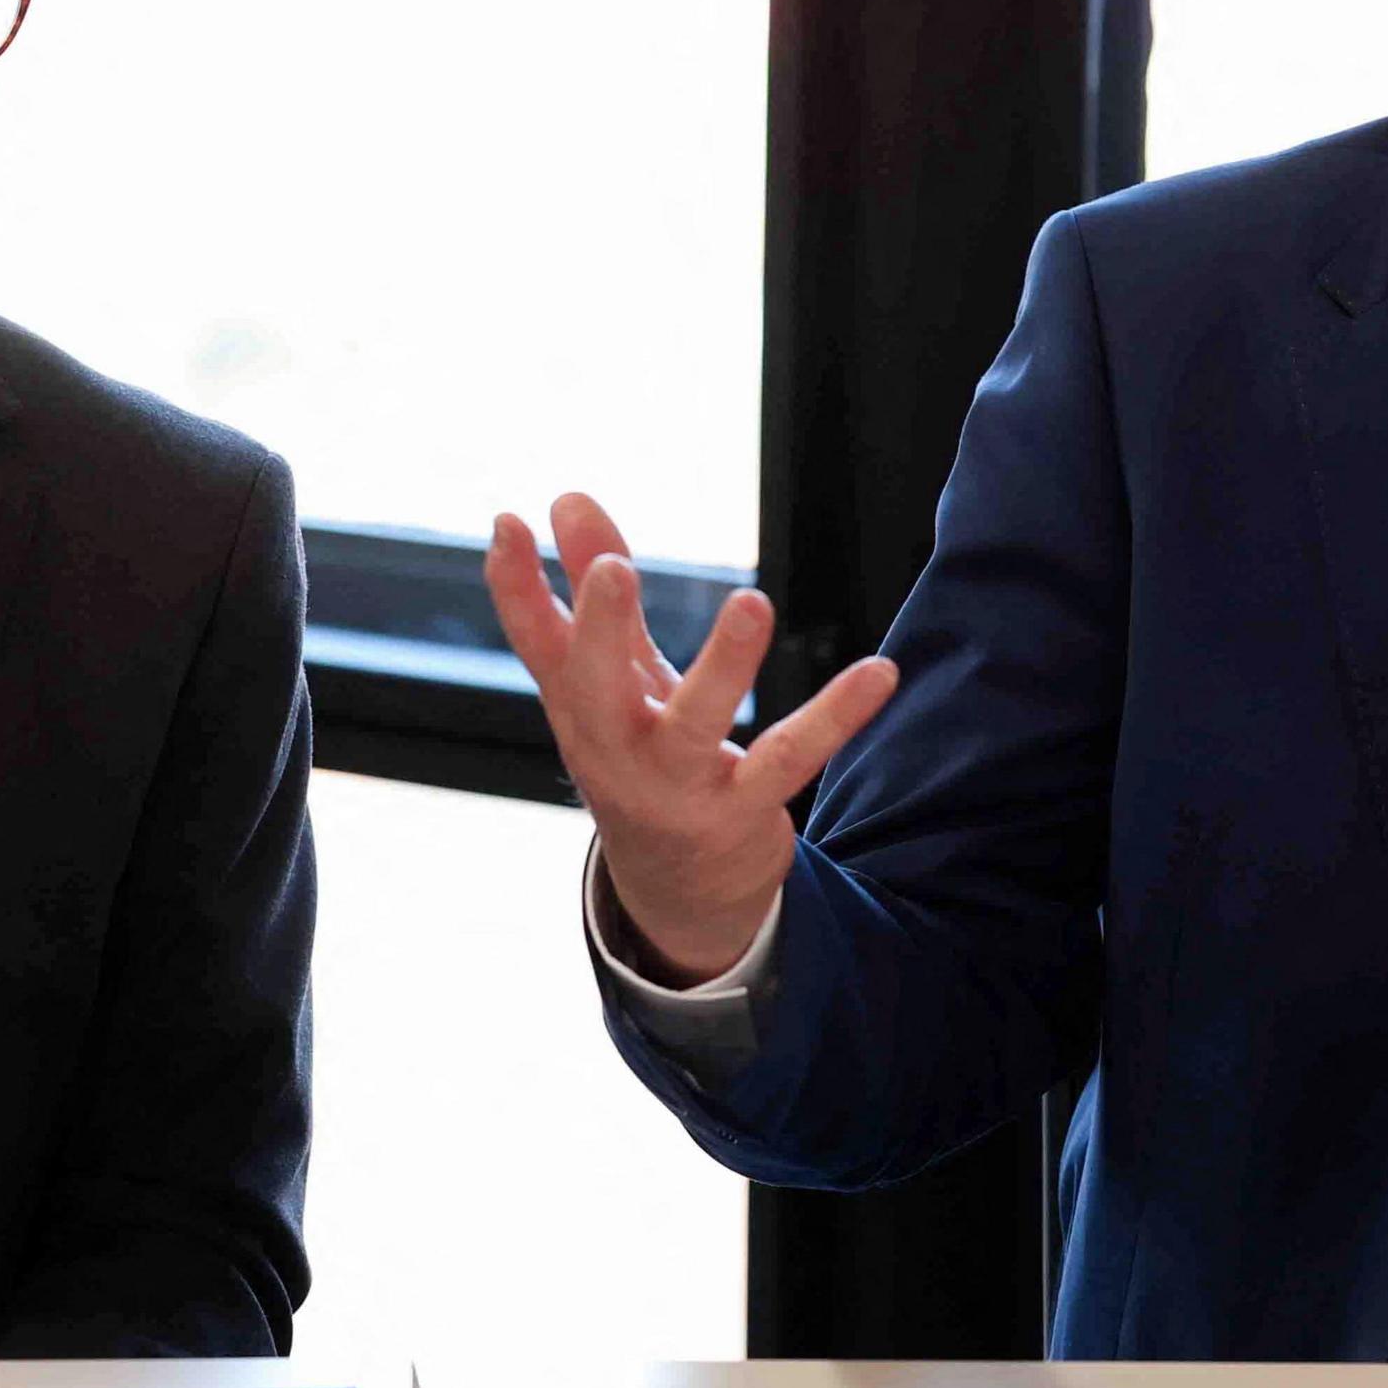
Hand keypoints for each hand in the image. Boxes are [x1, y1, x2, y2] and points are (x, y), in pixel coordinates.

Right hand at [483, 493, 899, 983]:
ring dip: (724, 666)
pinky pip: (790, 759)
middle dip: (600, 629)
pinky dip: (836, 716)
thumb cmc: (642, 758)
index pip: (537, 644)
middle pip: (595, 689)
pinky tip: (878, 671)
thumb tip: (566, 498)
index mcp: (580, 708)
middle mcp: (616, 748)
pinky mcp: (741, 809)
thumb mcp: (612, 678)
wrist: (680, 890)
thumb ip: (592, 590)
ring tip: (751, 604)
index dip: (514, 587)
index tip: (508, 522)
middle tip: (613, 568)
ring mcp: (675, 784)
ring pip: (694, 725)